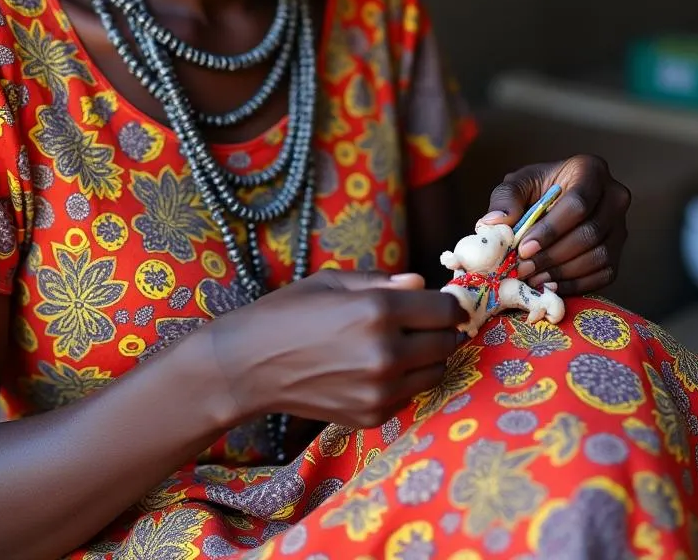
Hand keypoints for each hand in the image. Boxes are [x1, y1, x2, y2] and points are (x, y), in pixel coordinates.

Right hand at [208, 270, 464, 428]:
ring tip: (399, 344)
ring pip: (436, 371)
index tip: (442, 302)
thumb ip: (382, 281)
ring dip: (427, 356)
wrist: (248, 366)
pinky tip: (376, 368)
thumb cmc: (287, 313)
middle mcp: (385, 353)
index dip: (448, 303)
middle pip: (446, 342)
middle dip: (441, 329)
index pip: (444, 309)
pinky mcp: (372, 415)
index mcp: (377, 311)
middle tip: (421, 322)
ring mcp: (380, 389)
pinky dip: (405, 380)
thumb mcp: (332, 282)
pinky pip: (411, 394)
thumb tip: (420, 283)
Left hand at [480, 155, 629, 295]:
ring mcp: (620, 226)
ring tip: (533, 278)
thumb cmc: (537, 189)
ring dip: (563, 272)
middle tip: (523, 268)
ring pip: (599, 256)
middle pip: (590, 233)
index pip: (578, 203)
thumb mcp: (517, 184)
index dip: (551, 229)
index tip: (524, 248)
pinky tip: (550, 286)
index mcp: (590, 170)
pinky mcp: (619, 252)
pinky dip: (577, 284)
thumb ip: (505, 199)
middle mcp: (614, 197)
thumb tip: (495, 222)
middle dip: (553, 255)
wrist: (554, 201)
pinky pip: (604, 274)